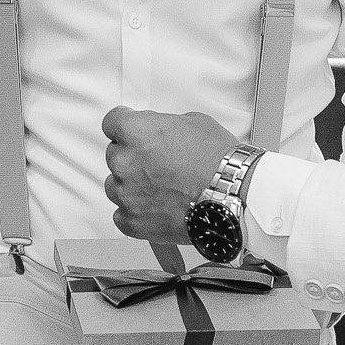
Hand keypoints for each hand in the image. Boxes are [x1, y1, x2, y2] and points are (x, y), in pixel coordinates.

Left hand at [102, 106, 238, 242]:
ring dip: (133, 185)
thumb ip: (163, 126)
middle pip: (114, 154)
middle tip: (158, 162)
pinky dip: (136, 212)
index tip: (128, 129)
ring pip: (117, 185)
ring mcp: (126, 194)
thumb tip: (159, 132)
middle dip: (133, 156)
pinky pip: (122, 214)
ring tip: (162, 187)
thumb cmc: (218, 161)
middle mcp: (125, 162)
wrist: (232, 195)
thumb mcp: (193, 123)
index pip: (112, 122)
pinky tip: (157, 206)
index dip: (124, 125)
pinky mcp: (132, 221)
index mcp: (136, 132)